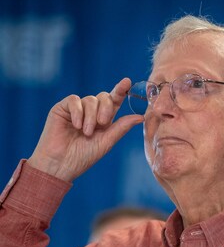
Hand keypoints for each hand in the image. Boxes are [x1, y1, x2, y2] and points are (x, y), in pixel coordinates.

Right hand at [27, 78, 143, 181]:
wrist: (60, 165)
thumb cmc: (83, 156)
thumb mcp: (107, 141)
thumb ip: (122, 127)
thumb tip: (141, 117)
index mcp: (104, 119)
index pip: (115, 101)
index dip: (121, 90)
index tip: (127, 82)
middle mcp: (91, 112)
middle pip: (105, 97)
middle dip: (106, 108)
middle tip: (102, 123)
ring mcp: (76, 109)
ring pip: (91, 99)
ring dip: (91, 116)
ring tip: (86, 132)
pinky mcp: (62, 108)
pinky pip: (74, 100)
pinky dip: (78, 111)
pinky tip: (76, 125)